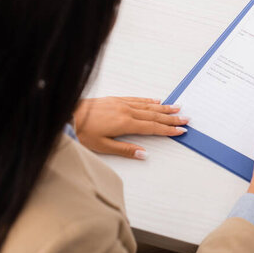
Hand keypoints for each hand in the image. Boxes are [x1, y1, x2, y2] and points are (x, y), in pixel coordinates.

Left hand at [73, 97, 187, 159]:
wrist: (67, 113)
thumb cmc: (81, 131)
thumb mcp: (101, 146)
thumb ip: (124, 149)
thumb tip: (143, 154)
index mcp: (125, 124)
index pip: (152, 128)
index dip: (168, 129)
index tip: (181, 130)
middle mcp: (126, 111)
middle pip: (154, 115)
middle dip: (171, 118)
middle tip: (186, 119)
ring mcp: (122, 104)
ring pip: (148, 106)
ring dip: (164, 108)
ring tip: (177, 108)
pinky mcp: (116, 99)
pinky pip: (137, 99)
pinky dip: (149, 100)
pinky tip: (156, 101)